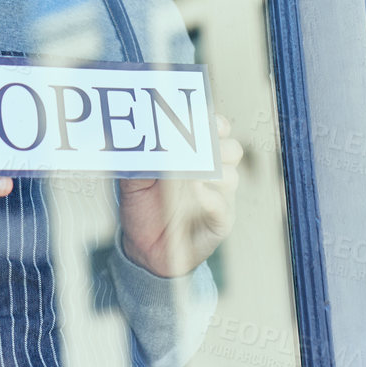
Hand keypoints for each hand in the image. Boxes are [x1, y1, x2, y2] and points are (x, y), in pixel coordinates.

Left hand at [116, 113, 240, 277]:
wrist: (144, 248)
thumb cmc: (143, 207)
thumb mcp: (133, 181)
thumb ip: (136, 160)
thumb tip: (134, 140)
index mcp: (196, 157)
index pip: (216, 132)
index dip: (215, 123)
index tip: (205, 119)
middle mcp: (212, 175)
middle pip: (232, 150)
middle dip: (220, 143)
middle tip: (201, 142)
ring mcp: (218, 198)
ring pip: (231, 177)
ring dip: (214, 169)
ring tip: (191, 171)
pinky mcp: (219, 222)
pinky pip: (223, 208)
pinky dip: (211, 198)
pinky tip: (197, 193)